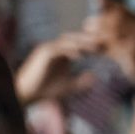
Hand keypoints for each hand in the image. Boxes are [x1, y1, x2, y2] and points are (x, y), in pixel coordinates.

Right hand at [15, 0, 134, 102]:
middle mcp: (55, 47)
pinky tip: (81, 55)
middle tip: (107, 41)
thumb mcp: (68, 87)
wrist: (26, 94)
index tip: (108, 49)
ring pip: (69, 41)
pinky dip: (70, 50)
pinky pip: (59, 48)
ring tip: (97, 46)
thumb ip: (80, 82)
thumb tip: (95, 78)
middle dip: (91, 40)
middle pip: (76, 39)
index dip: (93, 46)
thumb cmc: (44, 91)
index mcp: (62, 53)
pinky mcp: (43, 53)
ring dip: (83, 43)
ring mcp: (49, 48)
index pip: (80, 45)